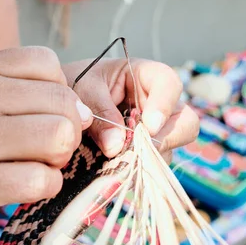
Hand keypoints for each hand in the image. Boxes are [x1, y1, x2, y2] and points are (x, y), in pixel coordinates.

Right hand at [0, 47, 92, 238]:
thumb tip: (79, 108)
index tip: (50, 117)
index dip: (61, 94)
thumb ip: (10, 88)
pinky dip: (46, 187)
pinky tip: (26, 188)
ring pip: (58, 138)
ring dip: (59, 159)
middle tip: (49, 149)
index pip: (47, 64)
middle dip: (67, 130)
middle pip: (60, 103)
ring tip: (38, 166)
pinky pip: (40, 180)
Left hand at [63, 58, 198, 162]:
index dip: (165, 105)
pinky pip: (151, 165)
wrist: (59, 105)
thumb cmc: (75, 86)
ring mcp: (153, 131)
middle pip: (185, 122)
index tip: (148, 126)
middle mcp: (155, 104)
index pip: (169, 84)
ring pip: (169, 148)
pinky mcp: (143, 151)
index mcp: (143, 76)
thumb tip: (117, 146)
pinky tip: (113, 166)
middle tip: (136, 149)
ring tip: (114, 158)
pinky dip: (136, 168)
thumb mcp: (83, 91)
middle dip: (166, 138)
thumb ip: (100, 114)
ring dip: (146, 157)